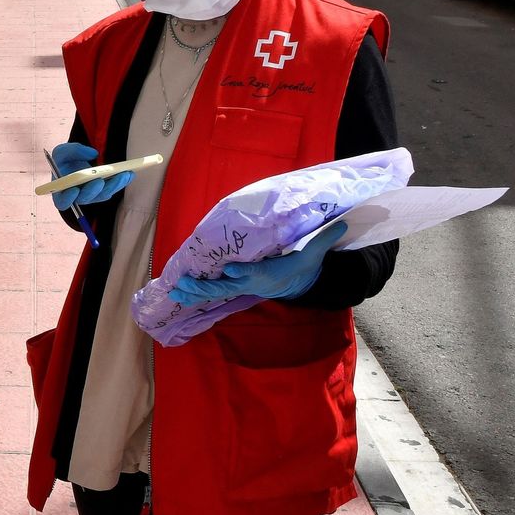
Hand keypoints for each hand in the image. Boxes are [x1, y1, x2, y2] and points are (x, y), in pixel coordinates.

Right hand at [50, 143, 133, 211]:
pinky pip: (112, 189)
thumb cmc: (65, 159)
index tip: (74, 190)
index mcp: (61, 191)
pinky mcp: (103, 191)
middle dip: (94, 190)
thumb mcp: (63, 151)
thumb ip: (73, 150)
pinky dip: (121, 182)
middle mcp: (77, 197)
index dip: (68, 198)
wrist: (75, 161)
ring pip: (103, 195)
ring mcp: (92, 195)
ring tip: (124, 174)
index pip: (62, 201)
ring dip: (113, 186)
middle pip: (86, 198)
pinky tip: (129, 173)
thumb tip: (93, 154)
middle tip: (100, 181)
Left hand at [169, 222, 347, 305]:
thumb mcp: (314, 253)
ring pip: (214, 291)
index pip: (256, 273)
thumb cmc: (303, 265)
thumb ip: (323, 239)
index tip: (230, 269)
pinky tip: (176, 291)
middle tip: (185, 283)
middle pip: (227, 286)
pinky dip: (194, 292)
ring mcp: (241, 286)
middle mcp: (251, 282)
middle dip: (205, 286)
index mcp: (270, 274)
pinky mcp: (234, 286)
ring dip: (194, 291)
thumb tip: (341, 222)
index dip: (243, 272)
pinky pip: (212, 292)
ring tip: (174, 290)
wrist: (298, 283)